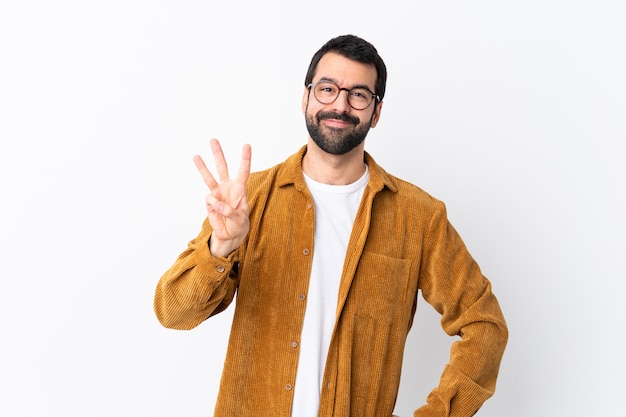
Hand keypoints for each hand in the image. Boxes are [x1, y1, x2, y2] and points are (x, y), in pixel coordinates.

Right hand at [193, 138, 251, 257]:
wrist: (230, 235)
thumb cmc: (239, 225)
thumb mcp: (240, 219)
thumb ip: (229, 211)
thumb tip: (214, 202)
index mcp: (240, 189)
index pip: (243, 171)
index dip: (245, 158)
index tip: (246, 145)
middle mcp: (228, 187)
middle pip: (222, 167)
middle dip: (218, 153)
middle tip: (213, 139)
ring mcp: (217, 193)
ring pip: (209, 177)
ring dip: (202, 166)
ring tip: (195, 156)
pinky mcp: (210, 202)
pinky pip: (209, 200)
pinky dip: (214, 206)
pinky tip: (218, 212)